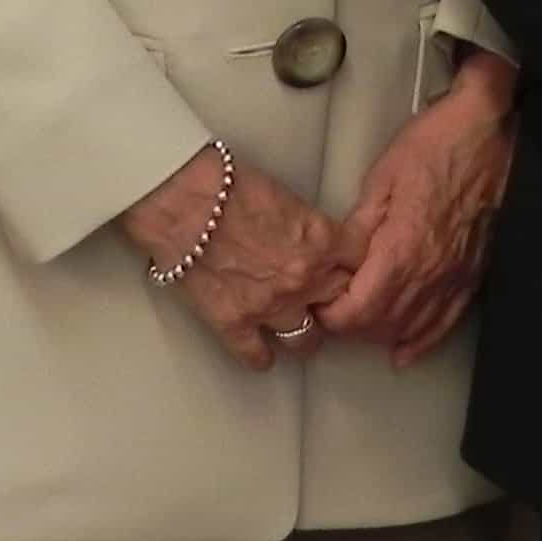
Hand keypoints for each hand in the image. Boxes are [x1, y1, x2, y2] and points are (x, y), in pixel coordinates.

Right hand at [117, 147, 355, 372]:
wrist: (179, 198)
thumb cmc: (225, 182)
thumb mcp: (284, 194)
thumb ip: (308, 226)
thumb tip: (313, 240)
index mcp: (320, 241)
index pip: (362, 263)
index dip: (354, 263)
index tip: (347, 264)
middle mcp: (303, 280)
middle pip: (341, 304)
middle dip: (333, 298)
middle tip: (322, 293)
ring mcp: (269, 307)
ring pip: (307, 341)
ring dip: (302, 331)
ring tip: (293, 323)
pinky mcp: (234, 323)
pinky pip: (258, 357)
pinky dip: (259, 354)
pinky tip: (258, 345)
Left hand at [320, 49, 517, 368]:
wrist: (488, 134)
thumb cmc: (434, 145)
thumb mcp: (383, 177)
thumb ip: (361, 224)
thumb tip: (340, 256)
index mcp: (401, 250)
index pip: (361, 308)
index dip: (334, 317)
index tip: (318, 306)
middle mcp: (429, 275)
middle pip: (384, 324)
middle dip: (353, 326)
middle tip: (332, 312)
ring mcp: (454, 279)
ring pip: (412, 327)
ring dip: (382, 333)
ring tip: (360, 325)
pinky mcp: (472, 276)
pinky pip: (446, 321)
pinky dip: (423, 341)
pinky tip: (406, 353)